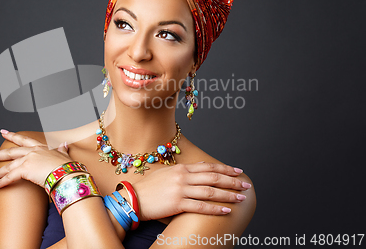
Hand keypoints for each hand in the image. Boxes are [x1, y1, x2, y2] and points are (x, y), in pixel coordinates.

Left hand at [0, 130, 71, 187]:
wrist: (68, 174)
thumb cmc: (68, 167)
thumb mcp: (65, 155)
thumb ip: (62, 149)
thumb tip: (64, 143)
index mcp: (41, 147)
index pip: (24, 140)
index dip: (13, 136)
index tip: (3, 132)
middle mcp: (33, 151)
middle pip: (10, 152)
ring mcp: (28, 159)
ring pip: (8, 166)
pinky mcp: (25, 169)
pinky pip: (10, 177)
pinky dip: (2, 182)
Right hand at [132, 162, 251, 219]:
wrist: (133, 198)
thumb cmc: (148, 187)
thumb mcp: (166, 173)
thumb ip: (183, 171)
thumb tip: (200, 167)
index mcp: (181, 168)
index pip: (208, 167)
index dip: (225, 169)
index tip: (237, 172)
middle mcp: (183, 177)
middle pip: (213, 178)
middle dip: (231, 181)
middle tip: (245, 185)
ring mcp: (180, 190)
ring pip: (210, 191)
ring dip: (228, 195)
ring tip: (240, 198)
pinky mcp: (177, 204)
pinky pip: (201, 206)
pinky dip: (215, 208)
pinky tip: (226, 210)